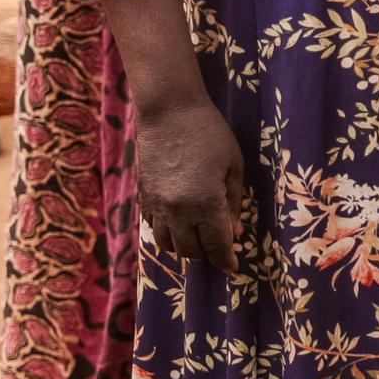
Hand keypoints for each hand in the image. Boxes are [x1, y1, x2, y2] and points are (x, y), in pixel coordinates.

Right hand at [129, 92, 248, 272]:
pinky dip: (167, 234)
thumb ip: (233, 204)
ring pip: (168, 244)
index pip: (216, 246)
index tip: (234, 267)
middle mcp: (178, 211)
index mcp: (205, 204)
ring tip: (199, 240)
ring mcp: (157, 205)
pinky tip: (179, 226)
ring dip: (185, 248)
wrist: (168, 111)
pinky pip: (153, 228)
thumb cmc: (210, 134)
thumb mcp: (233, 166)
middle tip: (220, 251)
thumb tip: (235, 233)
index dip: (226, 260)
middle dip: (207, 255)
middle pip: (191, 250)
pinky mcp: (143, 196)